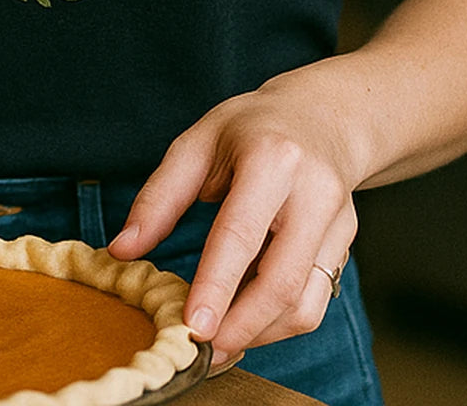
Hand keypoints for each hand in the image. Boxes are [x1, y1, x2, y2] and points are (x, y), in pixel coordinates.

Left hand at [108, 77, 358, 368]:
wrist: (322, 116)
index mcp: (272, 158)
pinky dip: (280, 321)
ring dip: (262, 333)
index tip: (194, 326)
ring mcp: (338, 221)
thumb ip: (158, 197)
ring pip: (306, 303)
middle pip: (283, 280)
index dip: (217, 284)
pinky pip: (317, 300)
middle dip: (242, 326)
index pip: (241, 233)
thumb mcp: (197, 143)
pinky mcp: (345, 245)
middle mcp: (314, 192)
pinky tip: (249, 320)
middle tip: (204, 351)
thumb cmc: (250, 128)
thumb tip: (121, 251)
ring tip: (222, 340)